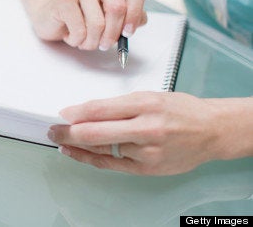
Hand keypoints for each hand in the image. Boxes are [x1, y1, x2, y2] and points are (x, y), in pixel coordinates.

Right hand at [27, 0, 147, 50]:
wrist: (51, 15)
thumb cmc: (84, 18)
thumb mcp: (111, 18)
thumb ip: (130, 17)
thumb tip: (139, 21)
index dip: (135, 14)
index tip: (128, 33)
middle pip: (117, 7)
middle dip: (112, 34)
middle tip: (105, 44)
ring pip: (97, 23)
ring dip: (92, 41)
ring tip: (85, 41)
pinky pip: (79, 30)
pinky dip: (77, 40)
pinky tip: (72, 36)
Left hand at [47, 92, 252, 174]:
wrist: (211, 131)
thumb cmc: (180, 110)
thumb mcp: (149, 96)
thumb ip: (118, 105)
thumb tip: (84, 112)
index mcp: (146, 104)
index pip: (101, 109)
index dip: (76, 112)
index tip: (62, 113)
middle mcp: (146, 128)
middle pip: (96, 132)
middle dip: (68, 132)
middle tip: (52, 129)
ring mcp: (147, 151)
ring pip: (102, 149)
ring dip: (76, 145)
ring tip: (61, 140)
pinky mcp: (147, 168)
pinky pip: (111, 164)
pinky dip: (90, 159)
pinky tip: (76, 154)